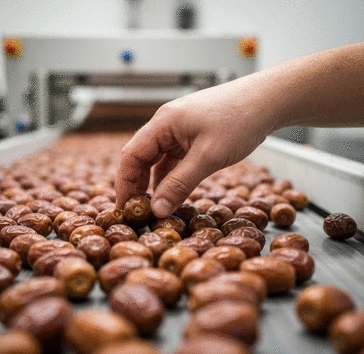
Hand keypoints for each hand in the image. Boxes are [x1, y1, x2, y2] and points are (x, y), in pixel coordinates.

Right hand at [115, 73, 281, 217]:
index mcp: (163, 123)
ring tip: (155, 206)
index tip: (125, 209)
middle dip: (137, 185)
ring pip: (158, 160)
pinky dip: (172, 176)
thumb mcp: (208, 157)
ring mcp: (180, 129)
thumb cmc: (240, 120)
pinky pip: (174, 159)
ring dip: (155, 182)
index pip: (131, 155)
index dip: (124, 184)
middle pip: (141, 157)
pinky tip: (174, 192)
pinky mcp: (193, 135)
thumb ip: (180, 184)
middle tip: (138, 212)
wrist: (269, 100)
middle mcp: (166, 124)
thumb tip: (157, 210)